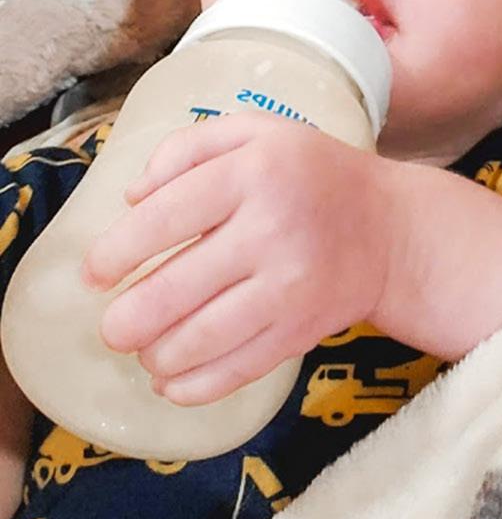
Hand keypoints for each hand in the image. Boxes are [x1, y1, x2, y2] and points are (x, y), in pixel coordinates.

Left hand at [84, 116, 397, 404]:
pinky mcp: (301, 332)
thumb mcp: (255, 132)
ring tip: (146, 350)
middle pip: (176, 288)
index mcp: (254, 172)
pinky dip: (193, 387)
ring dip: (156, 354)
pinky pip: (236, 371)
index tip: (94, 274)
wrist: (391, 229)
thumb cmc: (309, 175)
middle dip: (127, 320)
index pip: (164, 218)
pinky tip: (171, 382)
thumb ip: (186, 148)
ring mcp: (290, 287)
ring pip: (201, 338)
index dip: (116, 252)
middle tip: (113, 328)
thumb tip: (131, 198)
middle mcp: (272, 230)